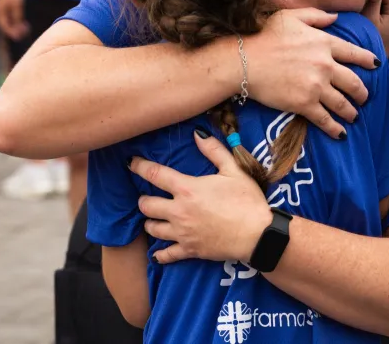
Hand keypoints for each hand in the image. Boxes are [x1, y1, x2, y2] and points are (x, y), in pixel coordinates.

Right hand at [0, 0, 28, 39]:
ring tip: (27, 29)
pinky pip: (11, 20)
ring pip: (9, 24)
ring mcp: (2, 12)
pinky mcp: (6, 10)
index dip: (13, 33)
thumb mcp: (17, 5)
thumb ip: (17, 16)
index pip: (5, 27)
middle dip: (16, 31)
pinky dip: (17, 23)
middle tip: (26, 33)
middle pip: (7, 26)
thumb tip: (19, 27)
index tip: (21, 36)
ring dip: (17, 28)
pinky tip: (25, 24)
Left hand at [133, 130, 271, 263]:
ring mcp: (182, 233)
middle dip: (143, 199)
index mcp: (187, 189)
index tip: (131, 163)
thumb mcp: (234, 170)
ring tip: (154, 218)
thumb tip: (197, 133)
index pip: (154, 174)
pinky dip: (160, 254)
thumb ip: (213, 150)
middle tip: (147, 196)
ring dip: (150, 222)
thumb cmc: (247, 200)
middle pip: (146, 205)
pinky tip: (158, 252)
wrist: (257, 235)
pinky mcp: (189, 251)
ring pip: (152, 229)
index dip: (139, 166)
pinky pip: (166, 255)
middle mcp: (178, 211)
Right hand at [244, 8, 378, 138]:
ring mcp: (316, 86)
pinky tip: (341, 134)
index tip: (376, 66)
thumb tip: (335, 18)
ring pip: (343, 103)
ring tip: (354, 116)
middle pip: (354, 82)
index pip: (354, 53)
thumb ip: (316, 16)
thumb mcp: (291, 17)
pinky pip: (326, 119)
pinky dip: (335, 129)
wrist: (244, 61)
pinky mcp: (305, 104)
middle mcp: (325, 65)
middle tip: (364, 98)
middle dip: (362, 93)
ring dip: (351, 112)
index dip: (368, 61)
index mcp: (324, 43)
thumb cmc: (264, 36)